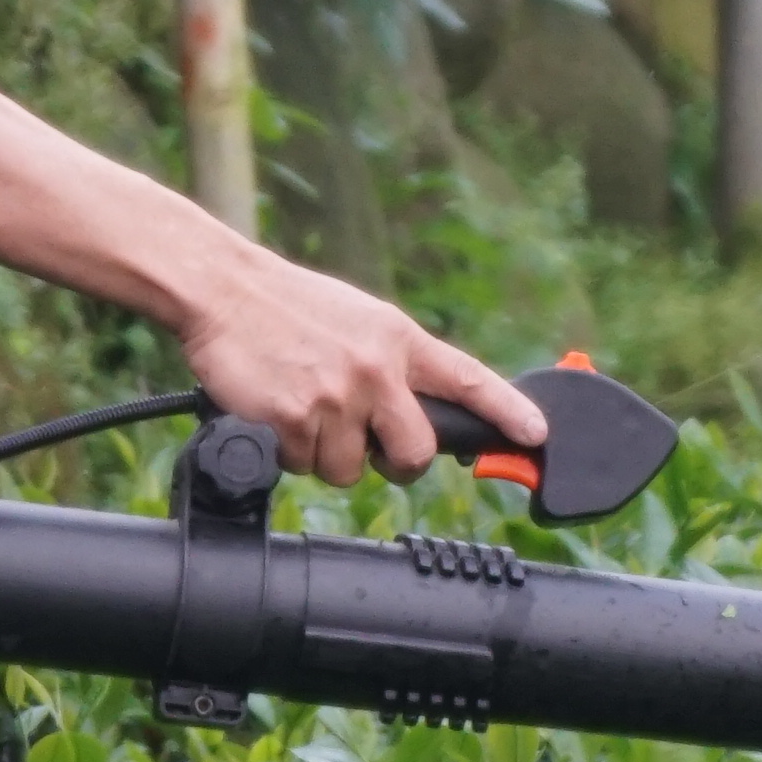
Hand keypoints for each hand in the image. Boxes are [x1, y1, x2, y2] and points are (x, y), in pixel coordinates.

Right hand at [172, 246, 543, 485]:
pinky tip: (277, 409)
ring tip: (303, 405)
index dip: (507, 411)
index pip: (468, 379)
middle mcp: (376, 370)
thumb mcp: (360, 320)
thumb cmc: (290, 307)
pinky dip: (288, 450)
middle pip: (414, 454)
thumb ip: (393, 363)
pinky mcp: (293, 420)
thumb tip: (417, 413)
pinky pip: (303, 466)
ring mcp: (335, 397)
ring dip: (326, 453)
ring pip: (349, 470)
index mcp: (398, 340)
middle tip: (367, 444)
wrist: (225, 291)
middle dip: (395, 462)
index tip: (536, 433)